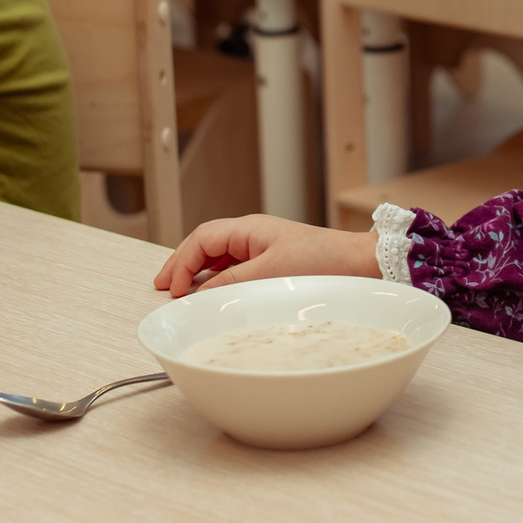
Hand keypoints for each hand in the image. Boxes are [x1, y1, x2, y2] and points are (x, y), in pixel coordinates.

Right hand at [154, 216, 382, 296]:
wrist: (360, 265)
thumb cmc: (324, 261)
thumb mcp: (272, 272)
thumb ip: (233, 281)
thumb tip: (200, 293)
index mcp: (249, 229)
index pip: (202, 239)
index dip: (181, 262)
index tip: (172, 288)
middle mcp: (253, 236)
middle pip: (205, 245)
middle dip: (181, 264)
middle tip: (162, 286)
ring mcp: (262, 250)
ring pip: (218, 257)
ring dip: (197, 273)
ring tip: (180, 292)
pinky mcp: (273, 265)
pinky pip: (234, 269)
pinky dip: (217, 280)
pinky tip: (212, 294)